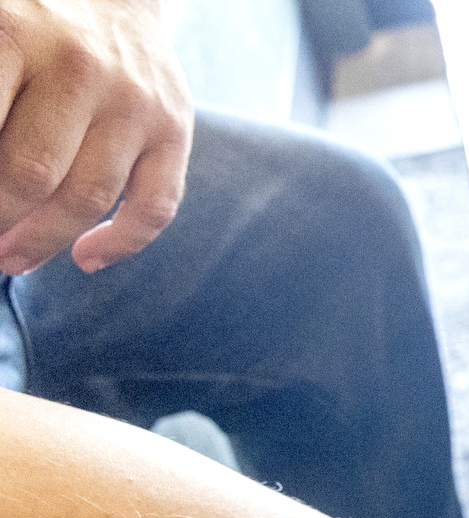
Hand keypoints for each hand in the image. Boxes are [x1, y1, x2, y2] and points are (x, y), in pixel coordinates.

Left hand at [0, 0, 192, 273]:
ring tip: (12, 258)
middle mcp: (80, 68)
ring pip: (87, 199)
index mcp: (13, 34)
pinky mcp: (175, 129)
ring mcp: (135, 102)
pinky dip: (122, 243)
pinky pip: (155, 207)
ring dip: (42, 242)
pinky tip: (85, 258)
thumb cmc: (28, 29)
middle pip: (31, 175)